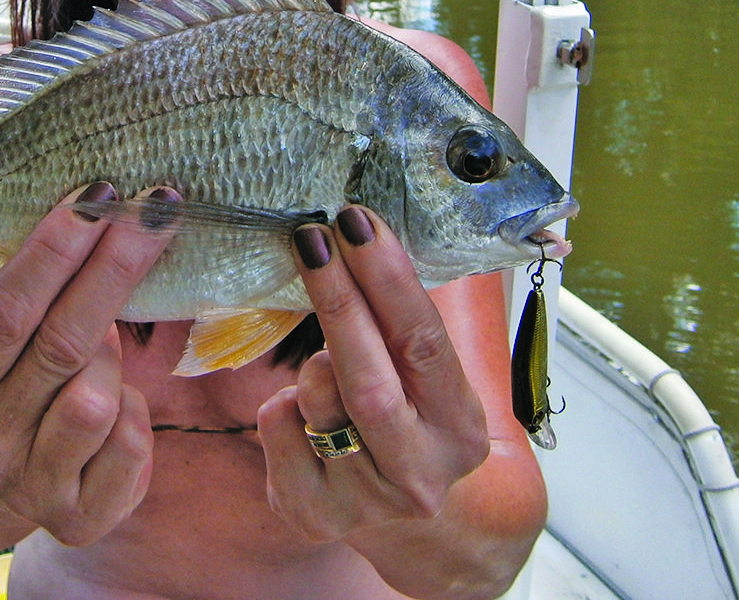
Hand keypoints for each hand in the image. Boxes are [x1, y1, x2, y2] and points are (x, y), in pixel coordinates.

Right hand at [0, 183, 178, 545]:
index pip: (5, 313)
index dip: (53, 249)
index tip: (96, 192)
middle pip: (65, 346)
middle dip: (117, 266)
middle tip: (156, 206)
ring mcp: (31, 490)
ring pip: (102, 397)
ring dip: (115, 355)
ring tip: (102, 337)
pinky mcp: (79, 519)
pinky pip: (133, 446)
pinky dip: (136, 414)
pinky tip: (118, 395)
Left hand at [256, 206, 490, 542]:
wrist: (403, 516)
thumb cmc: (412, 418)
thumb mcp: (431, 377)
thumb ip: (408, 320)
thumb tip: (368, 229)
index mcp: (460, 428)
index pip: (424, 344)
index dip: (388, 280)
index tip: (358, 223)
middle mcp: (418, 473)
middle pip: (368, 381)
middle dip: (336, 300)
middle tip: (311, 237)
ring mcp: (363, 502)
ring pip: (317, 401)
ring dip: (311, 362)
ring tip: (326, 358)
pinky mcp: (311, 513)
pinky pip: (278, 427)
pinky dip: (284, 403)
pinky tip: (306, 412)